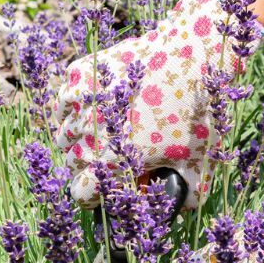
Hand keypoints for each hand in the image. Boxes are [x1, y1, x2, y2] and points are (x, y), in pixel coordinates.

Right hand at [53, 0, 261, 208]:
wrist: (193, 53)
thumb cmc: (198, 110)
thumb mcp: (200, 162)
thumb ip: (187, 195)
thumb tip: (177, 210)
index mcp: (114, 161)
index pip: (81, 195)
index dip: (94, 198)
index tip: (105, 193)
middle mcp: (90, 134)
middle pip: (72, 165)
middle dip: (89, 169)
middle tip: (112, 161)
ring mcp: (81, 102)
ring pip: (63, 135)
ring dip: (78, 141)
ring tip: (102, 136)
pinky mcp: (80, 73)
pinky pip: (63, 102)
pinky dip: (73, 110)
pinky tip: (93, 109)